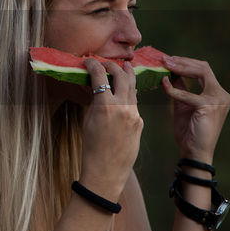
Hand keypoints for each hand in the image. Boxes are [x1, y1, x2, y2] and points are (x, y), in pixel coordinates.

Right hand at [78, 58, 143, 200]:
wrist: (107, 170)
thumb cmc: (92, 146)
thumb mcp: (88, 120)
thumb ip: (94, 101)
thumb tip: (95, 86)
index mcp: (105, 106)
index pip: (100, 76)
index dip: (93, 64)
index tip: (88, 60)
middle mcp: (123, 107)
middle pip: (122, 76)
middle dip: (113, 66)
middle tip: (106, 62)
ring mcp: (134, 114)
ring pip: (133, 87)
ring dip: (126, 76)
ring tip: (122, 68)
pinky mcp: (140, 122)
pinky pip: (135, 103)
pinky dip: (129, 94)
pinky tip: (124, 92)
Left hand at [162, 54, 229, 161]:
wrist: (194, 151)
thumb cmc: (188, 131)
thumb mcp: (182, 104)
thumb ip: (180, 88)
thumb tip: (171, 72)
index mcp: (218, 94)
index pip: (204, 70)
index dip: (186, 63)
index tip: (168, 60)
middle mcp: (222, 95)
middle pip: (204, 67)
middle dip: (183, 61)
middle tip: (164, 59)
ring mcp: (218, 100)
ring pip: (201, 73)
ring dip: (181, 67)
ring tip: (164, 64)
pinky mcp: (209, 106)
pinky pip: (188, 93)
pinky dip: (174, 89)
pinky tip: (164, 85)